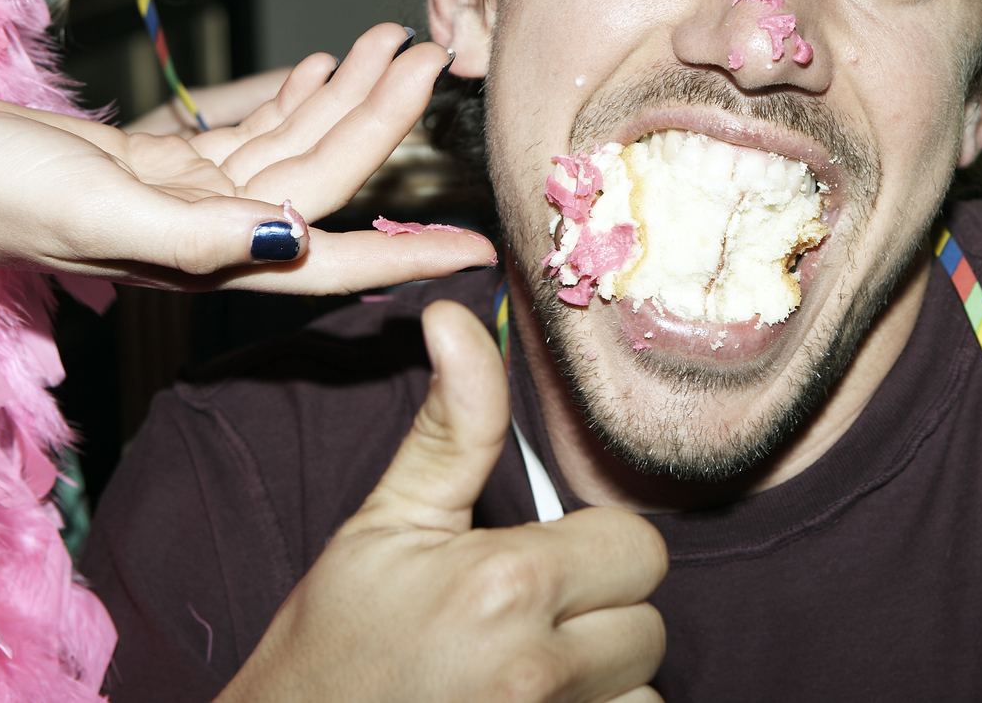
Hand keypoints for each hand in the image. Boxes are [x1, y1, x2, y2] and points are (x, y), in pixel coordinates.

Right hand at [0, 23, 497, 297]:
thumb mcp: (101, 208)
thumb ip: (199, 229)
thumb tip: (294, 235)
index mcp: (209, 256)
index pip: (332, 251)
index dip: (407, 252)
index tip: (480, 247)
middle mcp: (211, 232)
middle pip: (325, 175)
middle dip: (382, 121)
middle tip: (433, 58)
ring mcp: (188, 198)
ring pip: (292, 144)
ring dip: (344, 95)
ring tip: (392, 42)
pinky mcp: (159, 166)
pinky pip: (247, 132)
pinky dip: (288, 100)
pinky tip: (320, 67)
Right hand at [220, 301, 668, 702]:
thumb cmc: (332, 645)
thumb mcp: (387, 522)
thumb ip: (454, 424)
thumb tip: (456, 315)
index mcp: (506, 584)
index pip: (637, 547)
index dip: (594, 550)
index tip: (540, 564)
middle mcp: (538, 668)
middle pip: (649, 624)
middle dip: (601, 617)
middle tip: (526, 624)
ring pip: (642, 692)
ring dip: (602, 684)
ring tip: (526, 675)